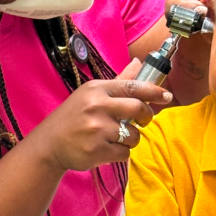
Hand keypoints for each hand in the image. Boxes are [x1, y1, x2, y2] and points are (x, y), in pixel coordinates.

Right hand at [36, 59, 171, 171]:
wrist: (49, 144)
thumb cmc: (72, 118)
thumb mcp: (90, 94)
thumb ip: (118, 81)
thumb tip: (138, 63)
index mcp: (96, 90)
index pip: (133, 86)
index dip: (154, 91)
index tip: (166, 96)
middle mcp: (97, 107)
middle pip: (138, 108)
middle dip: (147, 116)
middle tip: (144, 121)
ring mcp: (97, 130)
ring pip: (133, 135)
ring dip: (131, 139)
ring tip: (117, 138)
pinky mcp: (97, 150)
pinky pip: (124, 153)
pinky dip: (120, 153)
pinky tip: (107, 149)